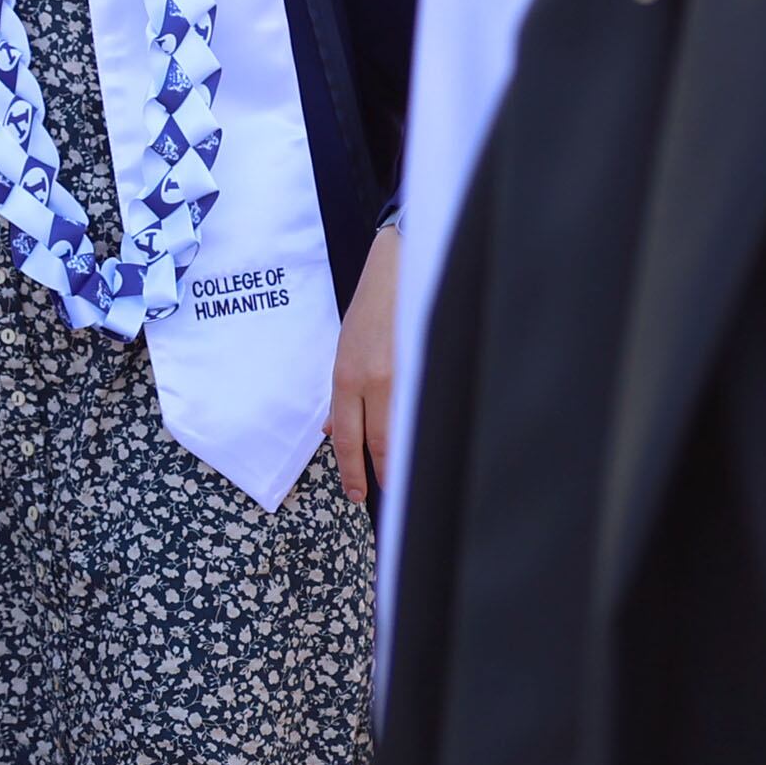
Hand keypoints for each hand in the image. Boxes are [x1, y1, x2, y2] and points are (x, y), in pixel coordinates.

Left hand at [328, 226, 403, 507]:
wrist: (402, 267)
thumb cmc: (371, 308)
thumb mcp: (344, 349)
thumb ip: (341, 395)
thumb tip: (334, 430)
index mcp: (348, 376)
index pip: (348, 438)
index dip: (352, 472)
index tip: (356, 494)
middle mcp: (376, 380)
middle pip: (380, 443)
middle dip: (383, 476)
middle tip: (386, 497)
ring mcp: (407, 373)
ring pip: (406, 431)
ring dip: (406, 458)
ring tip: (408, 480)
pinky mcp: (431, 365)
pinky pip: (427, 410)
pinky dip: (425, 431)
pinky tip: (428, 444)